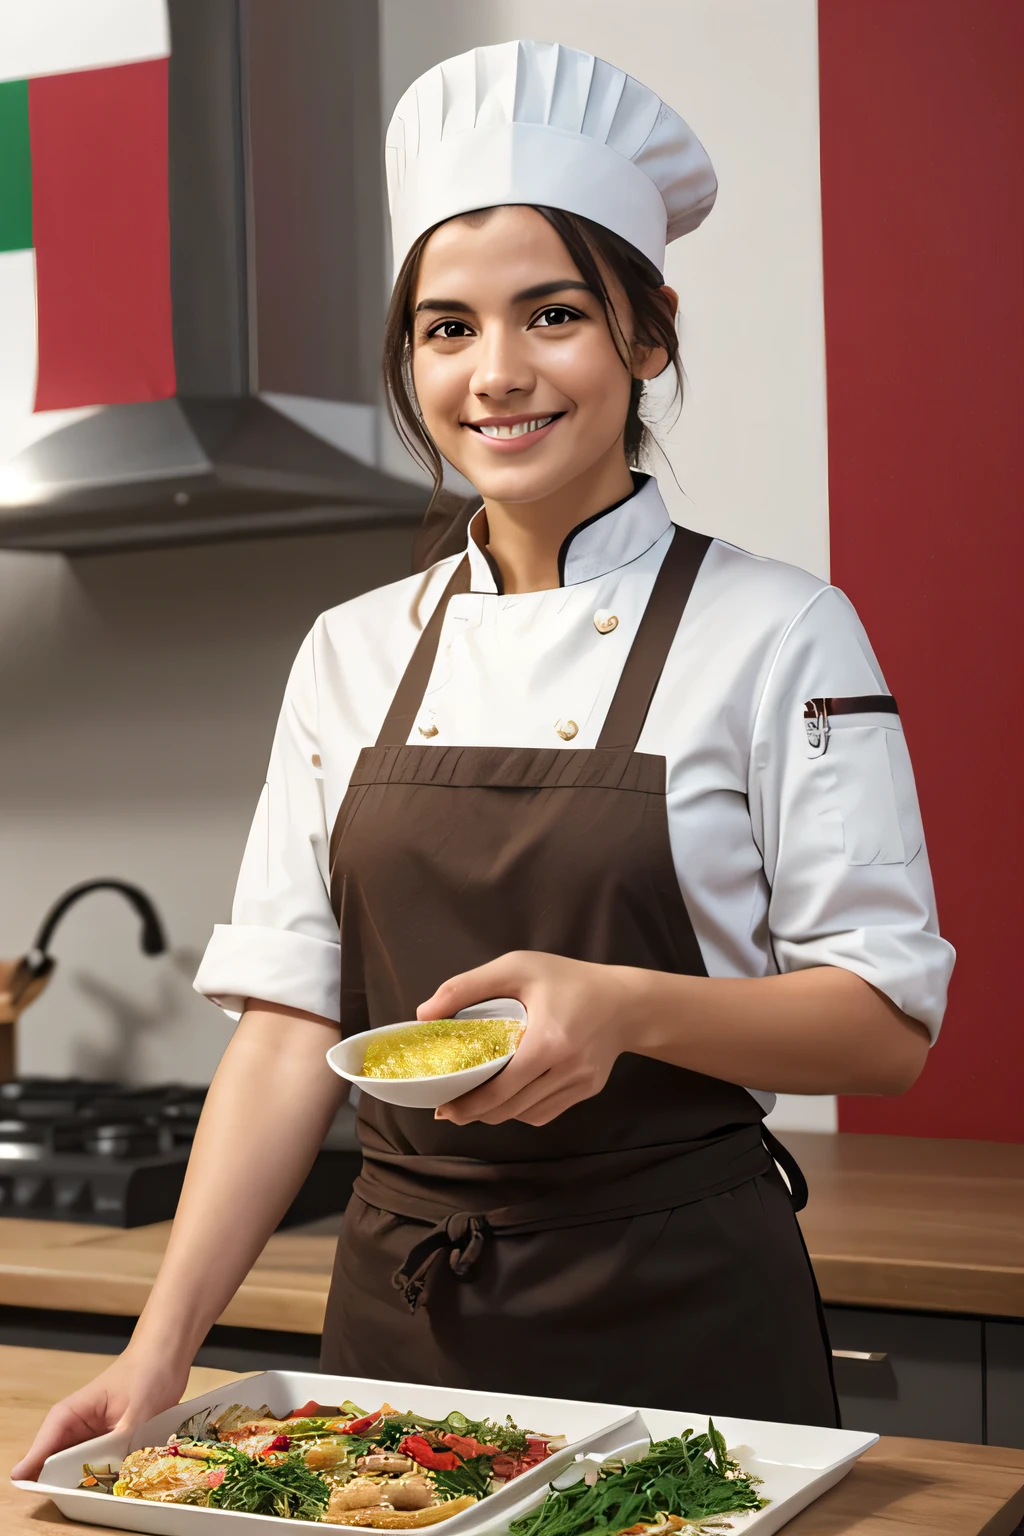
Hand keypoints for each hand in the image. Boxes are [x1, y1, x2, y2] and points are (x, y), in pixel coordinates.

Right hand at [11, 1347, 189, 1482]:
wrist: (167, 1355)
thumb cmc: (146, 1373)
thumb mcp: (134, 1413)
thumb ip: (117, 1444)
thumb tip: (108, 1475)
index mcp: (73, 1411)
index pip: (46, 1443)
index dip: (36, 1466)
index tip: (30, 1484)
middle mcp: (78, 1425)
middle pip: (58, 1460)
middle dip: (62, 1480)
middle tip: (71, 1497)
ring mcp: (94, 1434)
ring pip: (79, 1464)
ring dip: (85, 1479)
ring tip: (91, 1494)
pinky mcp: (111, 1440)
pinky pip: (100, 1462)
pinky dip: (103, 1473)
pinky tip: (111, 1486)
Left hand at [418, 951, 636, 1126]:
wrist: (626, 1000)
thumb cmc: (568, 979)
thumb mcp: (516, 967)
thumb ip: (466, 987)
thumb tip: (424, 1014)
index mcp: (549, 1041)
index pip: (500, 1088)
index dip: (468, 1104)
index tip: (443, 1106)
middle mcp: (567, 1069)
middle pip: (510, 1108)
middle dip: (476, 1114)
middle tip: (450, 1109)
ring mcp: (581, 1084)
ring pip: (527, 1115)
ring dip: (498, 1113)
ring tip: (475, 1102)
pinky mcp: (588, 1091)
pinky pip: (546, 1112)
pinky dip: (523, 1110)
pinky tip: (510, 1096)